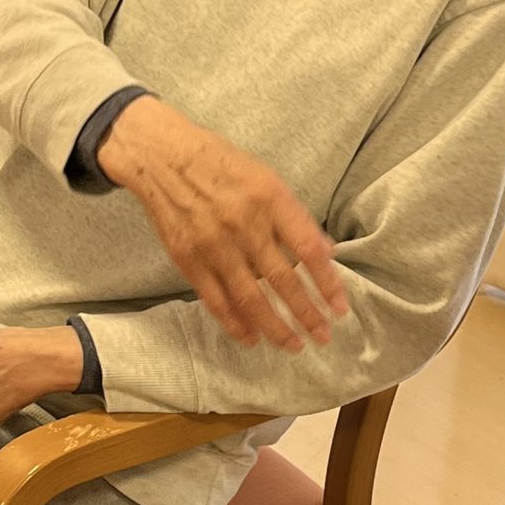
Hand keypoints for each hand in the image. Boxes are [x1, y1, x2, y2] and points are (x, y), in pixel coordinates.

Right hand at [99, 97, 347, 353]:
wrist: (164, 159)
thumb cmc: (222, 166)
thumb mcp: (267, 178)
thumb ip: (295, 217)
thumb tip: (326, 252)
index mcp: (270, 199)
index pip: (308, 249)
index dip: (327, 282)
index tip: (340, 308)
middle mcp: (244, 224)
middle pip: (283, 280)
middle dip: (307, 314)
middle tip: (323, 337)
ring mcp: (215, 245)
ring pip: (251, 297)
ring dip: (275, 327)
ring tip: (293, 345)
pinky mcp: (189, 260)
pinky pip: (217, 300)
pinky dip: (236, 323)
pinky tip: (252, 338)